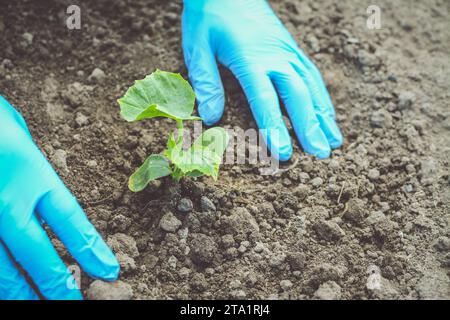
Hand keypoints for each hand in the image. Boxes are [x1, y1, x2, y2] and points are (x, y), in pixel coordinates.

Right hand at [0, 96, 118, 299]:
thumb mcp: (21, 138)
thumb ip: (35, 172)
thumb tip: (48, 199)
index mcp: (32, 175)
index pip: (71, 221)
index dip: (92, 250)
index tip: (110, 271)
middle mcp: (7, 202)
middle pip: (39, 254)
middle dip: (58, 284)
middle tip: (74, 302)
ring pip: (3, 270)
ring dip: (23, 292)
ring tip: (39, 303)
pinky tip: (7, 289)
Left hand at [182, 0, 342, 159]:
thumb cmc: (209, 16)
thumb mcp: (197, 46)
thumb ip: (205, 81)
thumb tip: (211, 117)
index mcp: (250, 58)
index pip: (265, 99)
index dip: (275, 127)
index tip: (285, 152)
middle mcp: (276, 56)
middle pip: (298, 95)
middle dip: (311, 126)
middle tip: (322, 155)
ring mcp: (288, 51)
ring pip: (311, 86)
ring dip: (324, 115)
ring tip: (335, 142)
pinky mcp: (292, 48)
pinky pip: (312, 75)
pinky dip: (323, 97)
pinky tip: (327, 114)